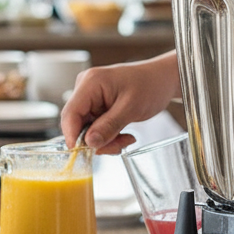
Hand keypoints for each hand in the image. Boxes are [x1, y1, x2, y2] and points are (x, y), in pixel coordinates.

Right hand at [61, 51, 180, 153]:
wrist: (163, 80)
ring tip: (126, 139)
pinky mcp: (97, 106)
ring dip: (105, 140)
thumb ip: (109, 126)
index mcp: (91, 83)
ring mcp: (91, 98)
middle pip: (78, 124)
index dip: (72, 135)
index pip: (70, 113)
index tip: (82, 153)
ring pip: (87, 129)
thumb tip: (89, 143)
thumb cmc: (150, 85)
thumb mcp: (131, 108)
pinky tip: (124, 135)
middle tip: (118, 146)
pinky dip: (109, 136)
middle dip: (96, 140)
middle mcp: (86, 89)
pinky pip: (96, 128)